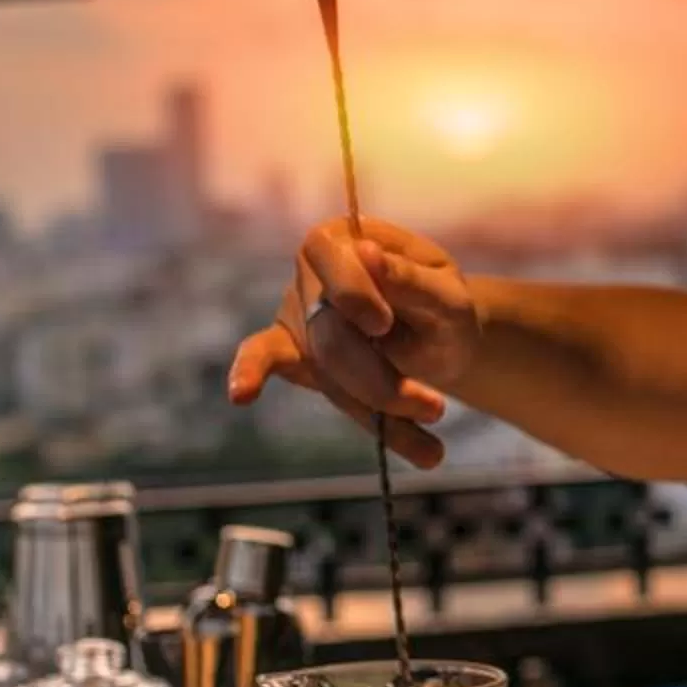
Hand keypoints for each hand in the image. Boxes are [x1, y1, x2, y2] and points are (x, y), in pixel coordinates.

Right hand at [227, 218, 482, 467]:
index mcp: (346, 239)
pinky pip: (267, 360)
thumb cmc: (444, 308)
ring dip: (378, 412)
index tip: (383, 324)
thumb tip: (365, 251)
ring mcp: (297, 315)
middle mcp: (311, 273)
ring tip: (432, 448)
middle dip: (380, 381)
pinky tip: (239, 392)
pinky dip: (251, 374)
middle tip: (435, 409)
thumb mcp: (446, 293)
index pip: (330, 258)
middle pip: (327, 333)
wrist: (444, 340)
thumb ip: (410, 278)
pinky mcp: (292, 353)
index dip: (352, 293)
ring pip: (324, 371)